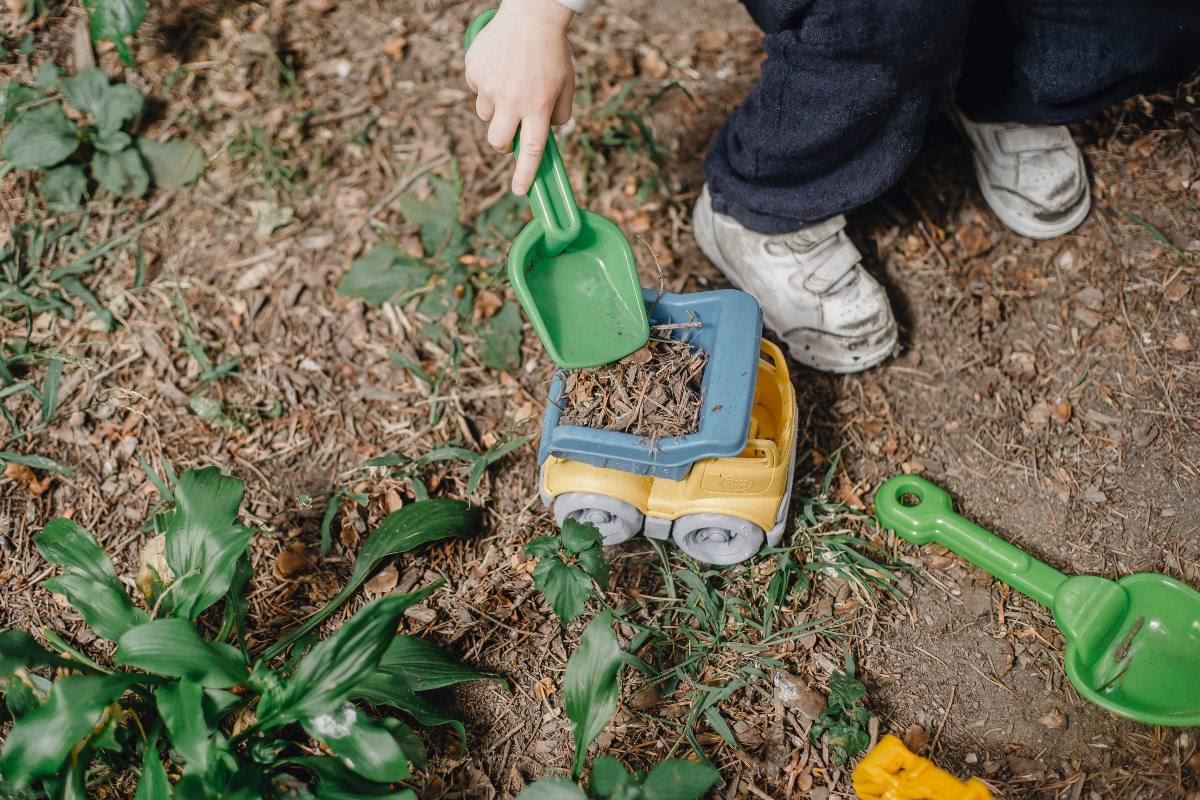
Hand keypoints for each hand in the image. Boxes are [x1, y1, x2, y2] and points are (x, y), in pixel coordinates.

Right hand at [465, 0, 574, 195]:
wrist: (532, 15)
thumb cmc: (553, 53)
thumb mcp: (566, 86)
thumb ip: (558, 115)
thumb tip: (545, 134)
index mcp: (538, 107)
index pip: (531, 151)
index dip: (525, 175)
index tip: (519, 191)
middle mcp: (512, 101)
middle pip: (498, 142)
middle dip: (502, 143)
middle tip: (509, 131)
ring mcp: (490, 86)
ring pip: (485, 115)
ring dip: (496, 108)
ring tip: (509, 83)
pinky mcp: (475, 71)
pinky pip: (476, 89)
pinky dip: (486, 83)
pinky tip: (499, 65)